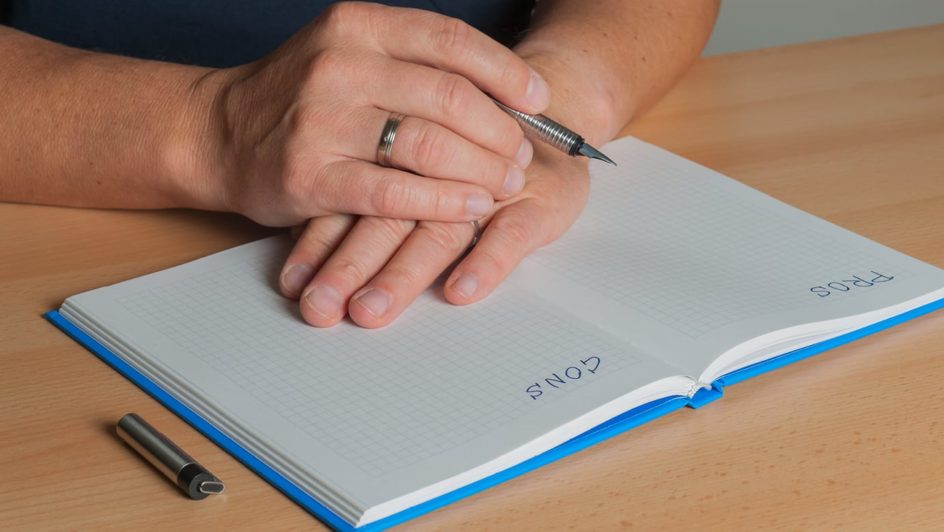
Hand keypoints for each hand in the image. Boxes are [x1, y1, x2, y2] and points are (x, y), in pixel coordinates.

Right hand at [195, 2, 547, 225]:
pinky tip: (471, 209)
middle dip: (500, 131)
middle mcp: (341, 65)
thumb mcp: (349, 54)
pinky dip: (444, 202)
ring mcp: (323, 120)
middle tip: (521, 155)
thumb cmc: (298, 98)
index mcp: (358, 26)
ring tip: (504, 183)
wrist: (218, 133)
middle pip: (450, 97)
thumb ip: (412, 65)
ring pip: (429, 144)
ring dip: (481, 169)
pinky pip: (396, 191)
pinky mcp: (312, 175)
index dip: (505, 72)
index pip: (451, 41)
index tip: (538, 99)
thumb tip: (501, 91)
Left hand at [279, 143, 589, 326]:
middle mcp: (443, 166)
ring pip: (442, 227)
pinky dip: (486, 262)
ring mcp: (492, 185)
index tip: (293, 285)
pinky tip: (460, 290)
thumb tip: (301, 250)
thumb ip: (366, 192)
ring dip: (403, 272)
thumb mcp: (421, 159)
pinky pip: (512, 234)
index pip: (355, 199)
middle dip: (350, 264)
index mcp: (406, 151)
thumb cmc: (480, 142)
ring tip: (371, 310)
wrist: (556, 103)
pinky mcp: (540, 201)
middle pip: (389, 215)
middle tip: (321, 307)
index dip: (321, 242)